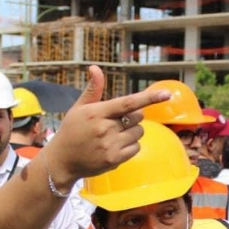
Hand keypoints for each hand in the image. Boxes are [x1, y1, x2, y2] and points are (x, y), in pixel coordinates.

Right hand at [41, 66, 172, 188]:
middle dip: (133, 116)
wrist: (62, 161)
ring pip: (138, 132)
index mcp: (96, 113)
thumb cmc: (71, 131)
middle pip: (138, 117)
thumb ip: (93, 89)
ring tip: (114, 135)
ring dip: (132, 132)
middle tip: (116, 121)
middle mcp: (105, 129)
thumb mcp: (79, 108)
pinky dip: (131, 146)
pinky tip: (115, 146)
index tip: (166, 94)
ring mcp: (110, 146)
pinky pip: (136, 148)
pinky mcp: (114, 160)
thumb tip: (95, 68)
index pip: (128, 103)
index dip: (149, 97)